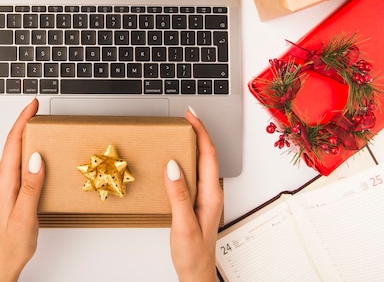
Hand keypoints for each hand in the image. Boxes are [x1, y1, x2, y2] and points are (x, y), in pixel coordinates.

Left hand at [0, 98, 43, 281]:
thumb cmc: (11, 243)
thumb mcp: (25, 215)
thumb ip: (31, 186)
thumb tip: (37, 157)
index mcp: (4, 181)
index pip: (14, 142)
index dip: (23, 120)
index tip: (33, 104)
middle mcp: (0, 178)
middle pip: (13, 142)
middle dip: (25, 122)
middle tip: (39, 109)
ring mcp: (2, 183)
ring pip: (15, 151)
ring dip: (26, 135)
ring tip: (39, 124)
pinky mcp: (7, 188)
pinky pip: (16, 162)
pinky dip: (26, 150)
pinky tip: (36, 151)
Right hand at [164, 108, 223, 281]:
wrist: (196, 273)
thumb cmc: (193, 254)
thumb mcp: (183, 224)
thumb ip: (178, 195)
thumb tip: (173, 166)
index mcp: (210, 195)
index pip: (208, 155)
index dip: (200, 132)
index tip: (191, 116)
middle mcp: (210, 192)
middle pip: (207, 154)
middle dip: (198, 132)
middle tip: (185, 116)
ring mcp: (204, 196)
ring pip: (200, 162)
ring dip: (192, 143)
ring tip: (182, 130)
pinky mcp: (196, 200)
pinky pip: (193, 172)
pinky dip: (186, 158)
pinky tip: (176, 157)